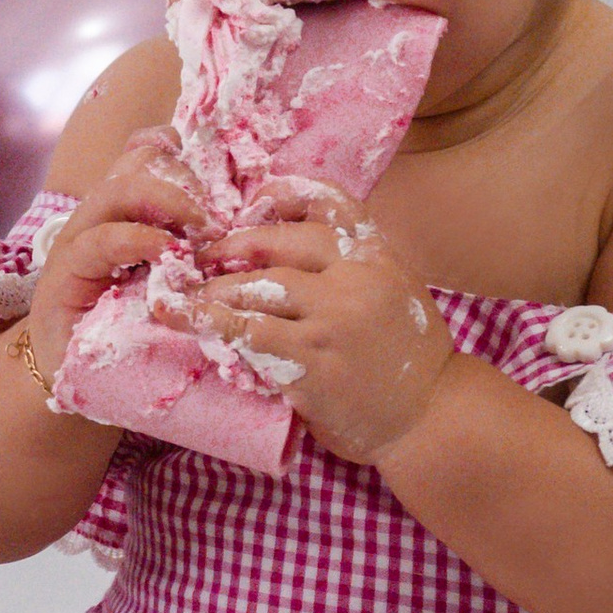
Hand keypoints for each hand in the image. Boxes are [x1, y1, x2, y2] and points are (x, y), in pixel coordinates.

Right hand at [24, 127, 205, 372]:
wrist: (71, 373)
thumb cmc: (125, 329)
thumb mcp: (163, 282)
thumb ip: (187, 252)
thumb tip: (234, 233)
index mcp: (121, 213)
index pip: (141, 155)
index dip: (171, 149)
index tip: (212, 173)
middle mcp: (98, 218)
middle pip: (135, 164)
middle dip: (181, 179)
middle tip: (217, 217)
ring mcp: (78, 241)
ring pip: (116, 190)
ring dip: (166, 202)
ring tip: (200, 230)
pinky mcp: (65, 272)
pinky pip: (101, 240)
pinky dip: (138, 239)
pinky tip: (167, 253)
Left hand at [172, 175, 455, 464]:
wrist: (432, 417)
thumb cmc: (408, 360)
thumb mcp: (395, 293)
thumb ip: (352, 269)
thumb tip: (285, 255)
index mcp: (378, 255)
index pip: (328, 200)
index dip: (282, 194)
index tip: (251, 204)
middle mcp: (356, 277)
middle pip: (278, 242)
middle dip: (232, 247)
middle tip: (204, 259)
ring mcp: (333, 318)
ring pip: (257, 287)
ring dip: (215, 290)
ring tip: (188, 296)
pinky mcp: (312, 360)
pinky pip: (248, 332)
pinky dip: (209, 322)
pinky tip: (180, 316)